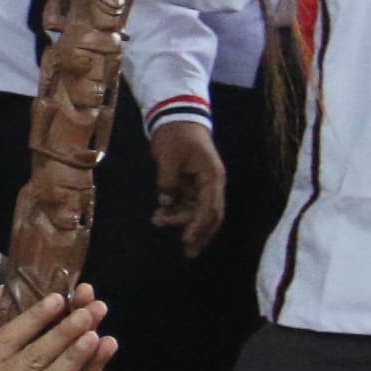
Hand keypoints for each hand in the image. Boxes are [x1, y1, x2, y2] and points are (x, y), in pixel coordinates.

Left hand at [150, 118, 225, 255]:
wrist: (176, 119)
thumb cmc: (175, 136)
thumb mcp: (168, 157)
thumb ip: (168, 182)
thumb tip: (166, 203)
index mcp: (212, 177)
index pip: (210, 207)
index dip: (199, 226)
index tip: (187, 240)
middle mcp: (211, 184)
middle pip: (210, 215)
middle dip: (199, 234)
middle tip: (186, 252)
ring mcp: (202, 185)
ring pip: (197, 211)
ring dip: (181, 220)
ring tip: (158, 221)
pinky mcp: (190, 184)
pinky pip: (187, 204)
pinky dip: (176, 212)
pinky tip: (160, 216)